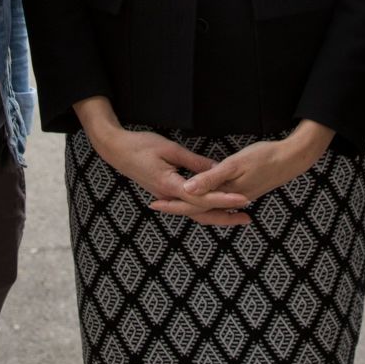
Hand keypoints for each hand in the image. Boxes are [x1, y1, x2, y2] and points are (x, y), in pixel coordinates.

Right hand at [92, 125, 252, 226]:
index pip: (203, 197)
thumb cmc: (141, 145)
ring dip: (216, 215)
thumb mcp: (171, 149)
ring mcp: (166, 197)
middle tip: (248, 217)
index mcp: (170, 185)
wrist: (116, 150)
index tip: (245, 198)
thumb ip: (195, 162)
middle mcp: (168, 197)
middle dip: (226, 216)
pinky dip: (204, 209)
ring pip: (194, 213)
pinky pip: (188, 206)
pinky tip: (216, 208)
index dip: (225, 199)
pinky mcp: (165, 194)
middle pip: (201, 213)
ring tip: (238, 216)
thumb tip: (218, 169)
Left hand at [166, 121, 335, 216]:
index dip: (172, 203)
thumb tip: (186, 191)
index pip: (193, 205)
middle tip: (156, 204)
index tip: (153, 203)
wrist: (292, 159)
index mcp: (224, 196)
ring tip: (174, 203)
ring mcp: (238, 198)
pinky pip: (218, 202)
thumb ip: (210, 179)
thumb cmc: (264, 157)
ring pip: (209, 208)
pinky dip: (206, 202)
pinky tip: (203, 196)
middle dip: (178, 207)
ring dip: (191, 207)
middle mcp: (230, 201)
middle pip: (199, 209)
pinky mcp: (244, 193)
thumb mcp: (235, 164)